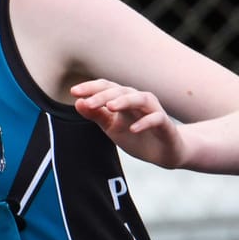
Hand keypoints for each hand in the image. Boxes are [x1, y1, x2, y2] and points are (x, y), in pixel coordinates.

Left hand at [71, 79, 186, 168]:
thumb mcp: (112, 127)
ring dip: (125, 101)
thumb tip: (78, 103)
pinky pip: (156, 119)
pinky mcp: (165, 124)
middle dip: (103, 95)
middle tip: (88, 103)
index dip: (90, 88)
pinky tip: (133, 129)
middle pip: (120, 91)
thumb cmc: (135, 135)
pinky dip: (145, 122)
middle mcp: (138, 100)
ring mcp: (153, 110)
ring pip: (140, 99)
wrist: (163, 152)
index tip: (74, 92)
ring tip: (110, 107)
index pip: (106, 87)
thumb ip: (96, 115)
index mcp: (123, 99)